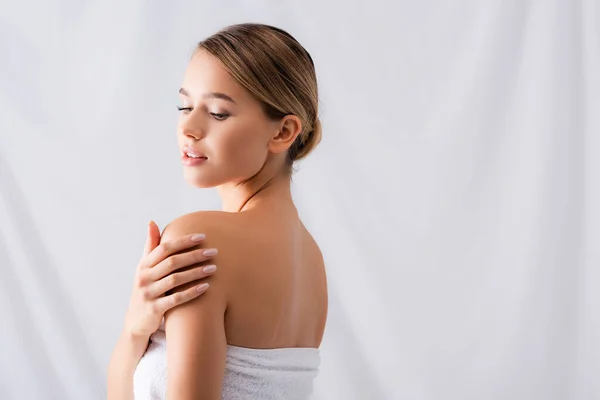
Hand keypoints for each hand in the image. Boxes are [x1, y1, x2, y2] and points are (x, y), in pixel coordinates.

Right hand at [123, 221, 217, 338]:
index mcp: (143, 265)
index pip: (164, 248)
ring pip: (175, 280)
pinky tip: (206, 287)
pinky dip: (191, 292)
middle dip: (194, 255)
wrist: (136, 321)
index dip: (183, 241)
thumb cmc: (146, 288)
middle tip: (213, 252)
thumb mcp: (144, 268)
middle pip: (172, 262)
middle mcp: (144, 277)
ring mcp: (148, 294)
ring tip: (213, 268)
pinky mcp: (154, 309)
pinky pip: (175, 299)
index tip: (202, 236)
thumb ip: (150, 246)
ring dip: (196, 273)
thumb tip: (152, 222)